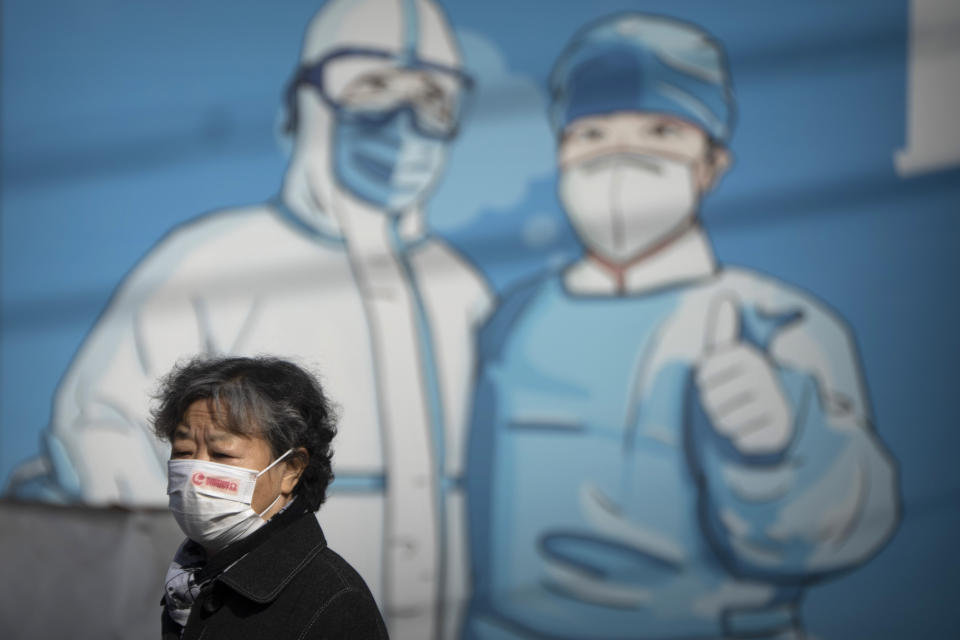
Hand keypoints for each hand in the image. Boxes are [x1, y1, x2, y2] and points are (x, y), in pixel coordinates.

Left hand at [695, 295, 793, 455]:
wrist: (777, 414)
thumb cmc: (743, 382)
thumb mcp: (733, 356)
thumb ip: (723, 331)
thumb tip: (725, 296)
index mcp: (747, 355)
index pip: (702, 376)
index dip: (704, 382)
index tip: (719, 380)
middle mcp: (764, 375)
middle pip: (710, 401)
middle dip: (713, 406)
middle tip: (728, 401)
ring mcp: (775, 403)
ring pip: (723, 423)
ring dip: (725, 423)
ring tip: (738, 414)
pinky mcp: (779, 432)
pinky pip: (741, 441)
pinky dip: (742, 439)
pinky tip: (753, 428)